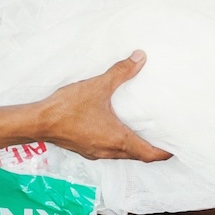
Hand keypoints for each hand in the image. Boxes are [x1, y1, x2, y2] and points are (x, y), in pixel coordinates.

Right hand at [39, 52, 171, 161]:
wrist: (38, 122)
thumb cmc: (68, 108)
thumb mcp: (97, 86)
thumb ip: (121, 72)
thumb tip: (140, 58)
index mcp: (118, 140)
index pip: (149, 154)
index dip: (165, 153)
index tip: (175, 149)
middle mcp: (109, 151)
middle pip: (138, 156)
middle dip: (152, 150)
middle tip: (163, 139)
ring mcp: (96, 153)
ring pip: (122, 155)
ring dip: (134, 147)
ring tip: (142, 133)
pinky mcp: (85, 150)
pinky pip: (108, 151)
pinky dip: (118, 144)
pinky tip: (115, 130)